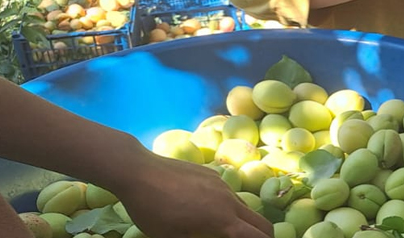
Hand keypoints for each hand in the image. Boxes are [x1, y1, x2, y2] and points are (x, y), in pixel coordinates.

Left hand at [112, 151, 272, 237]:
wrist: (139, 172)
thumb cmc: (152, 210)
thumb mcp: (172, 237)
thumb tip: (212, 236)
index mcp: (222, 220)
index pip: (257, 236)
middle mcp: (228, 201)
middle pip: (260, 221)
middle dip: (263, 235)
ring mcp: (221, 185)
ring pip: (244, 207)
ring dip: (244, 222)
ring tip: (226, 230)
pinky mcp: (212, 174)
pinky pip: (229, 194)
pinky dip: (228, 207)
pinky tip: (205, 209)